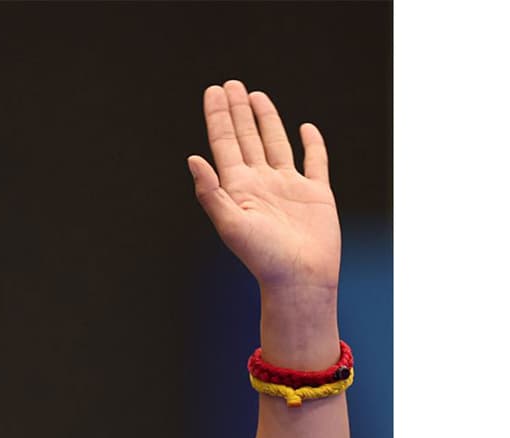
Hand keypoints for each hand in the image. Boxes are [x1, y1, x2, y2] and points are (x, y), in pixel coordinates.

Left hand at [188, 80, 340, 294]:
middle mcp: (261, 184)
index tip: (213, 92)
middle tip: (231, 84)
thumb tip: (192, 158)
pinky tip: (306, 128)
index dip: (219, 117)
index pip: (224, 144)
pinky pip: (314, 162)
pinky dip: (312, 144)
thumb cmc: (263, 258)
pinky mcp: (316, 194)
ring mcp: (289, 187)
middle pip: (247, 138)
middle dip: (238, 111)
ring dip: (266, 120)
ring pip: (275, 144)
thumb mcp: (229, 225)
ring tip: (256, 96)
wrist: (300, 280)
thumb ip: (210, 192)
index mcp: (239, 188)